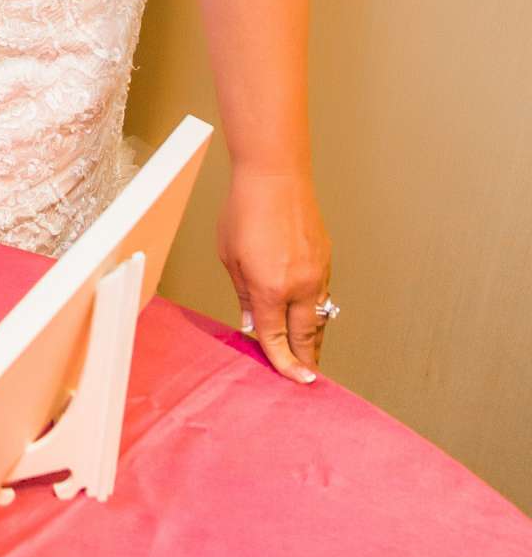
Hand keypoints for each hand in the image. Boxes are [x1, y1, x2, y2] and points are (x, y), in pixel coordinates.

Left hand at [217, 165, 331, 384]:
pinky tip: (310, 318)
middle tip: (308, 380)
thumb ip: (245, 295)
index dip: (282, 363)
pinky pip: (323, 295)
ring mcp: (317, 272)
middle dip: (307, 361)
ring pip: (320, 318)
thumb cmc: (245, 211)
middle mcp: (300, 285)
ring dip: (315, 339)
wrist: (275, 176)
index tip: (292, 380)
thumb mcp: (230, 258)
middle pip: (306, 336)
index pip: (277, 339)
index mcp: (271, 288)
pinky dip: (318, 312)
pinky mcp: (325, 259)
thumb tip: (254, 323)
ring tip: (311, 357)